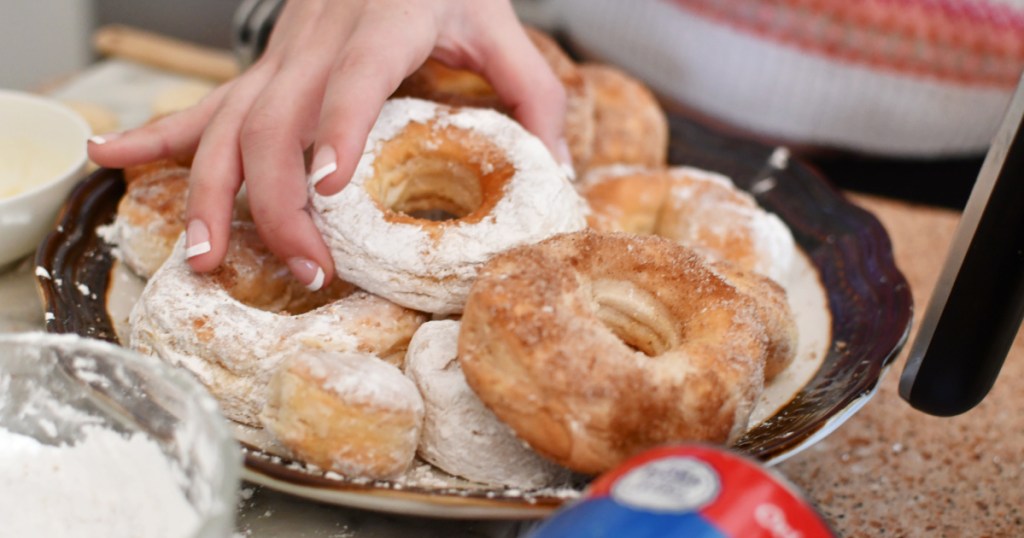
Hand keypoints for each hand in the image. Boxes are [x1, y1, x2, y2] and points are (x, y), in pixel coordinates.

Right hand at [87, 0, 567, 289]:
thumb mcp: (498, 26)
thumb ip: (534, 93)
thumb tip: (558, 175)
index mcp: (386, 21)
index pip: (355, 77)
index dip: (336, 129)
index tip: (325, 191)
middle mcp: (321, 38)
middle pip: (278, 121)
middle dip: (280, 202)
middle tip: (306, 269)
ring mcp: (282, 55)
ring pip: (231, 124)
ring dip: (212, 193)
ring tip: (206, 258)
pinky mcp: (265, 69)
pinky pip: (206, 104)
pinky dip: (158, 135)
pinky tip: (109, 156)